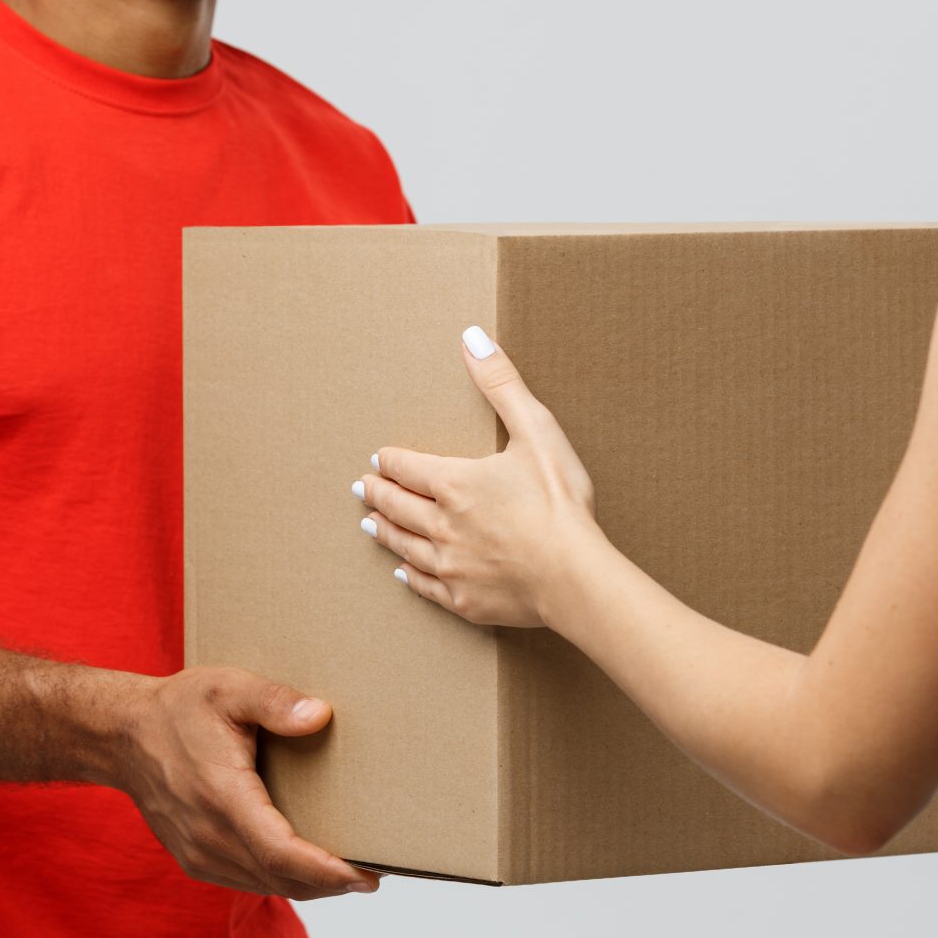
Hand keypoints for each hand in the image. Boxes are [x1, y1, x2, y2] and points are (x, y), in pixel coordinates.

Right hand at [110, 666, 380, 899]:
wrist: (120, 735)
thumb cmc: (176, 710)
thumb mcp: (227, 689)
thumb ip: (274, 700)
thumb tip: (320, 715)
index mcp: (220, 795)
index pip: (280, 852)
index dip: (327, 871)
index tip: (367, 875)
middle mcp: (207, 834)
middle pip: (282, 878)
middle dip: (332, 882)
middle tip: (376, 872)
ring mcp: (198, 852)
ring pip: (266, 885)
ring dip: (310, 885)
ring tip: (349, 872)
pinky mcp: (194, 859)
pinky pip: (248, 881)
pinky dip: (281, 880)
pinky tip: (304, 865)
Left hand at [358, 325, 606, 626]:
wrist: (575, 576)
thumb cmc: (560, 503)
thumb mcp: (537, 432)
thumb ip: (502, 385)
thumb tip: (472, 338)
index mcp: (454, 484)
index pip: (408, 468)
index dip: (391, 461)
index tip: (379, 459)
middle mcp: (441, 525)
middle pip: (396, 505)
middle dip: (378, 494)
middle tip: (363, 488)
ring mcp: (448, 565)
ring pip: (403, 544)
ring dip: (384, 530)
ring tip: (369, 523)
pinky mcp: (462, 599)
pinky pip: (425, 584)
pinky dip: (410, 574)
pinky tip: (402, 571)